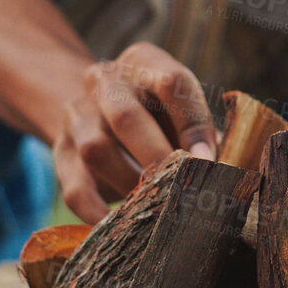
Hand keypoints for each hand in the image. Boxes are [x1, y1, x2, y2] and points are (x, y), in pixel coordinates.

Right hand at [51, 42, 217, 221]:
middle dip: (157, 157)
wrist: (101, 109)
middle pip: (125, 115)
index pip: (171, 82)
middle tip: (181, 190)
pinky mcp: (60, 149)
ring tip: (155, 208)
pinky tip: (118, 225)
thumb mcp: (182, 110)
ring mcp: (77, 113)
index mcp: (144, 61)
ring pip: (95, 148)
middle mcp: (106, 80)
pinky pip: (73, 184)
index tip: (209, 164)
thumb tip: (227, 172)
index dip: (193, 125)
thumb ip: (203, 134)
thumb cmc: (160, 115)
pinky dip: (95, 210)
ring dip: (129, 183)